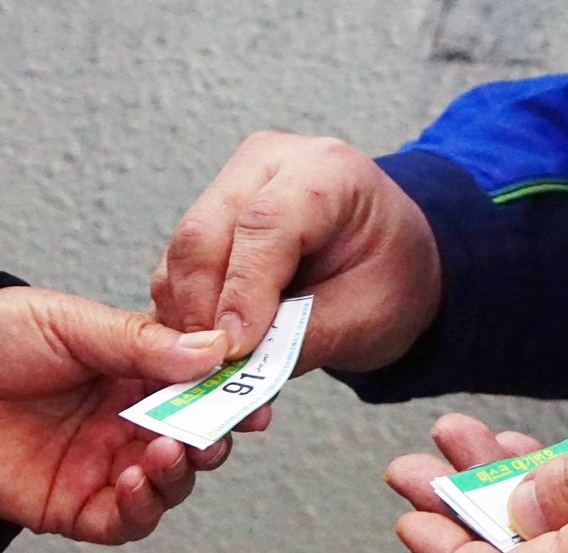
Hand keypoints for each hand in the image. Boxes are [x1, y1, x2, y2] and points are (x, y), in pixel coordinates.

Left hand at [0, 286, 243, 544]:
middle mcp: (121, 419)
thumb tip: (212, 350)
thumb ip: (140, 344)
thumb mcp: (71, 324)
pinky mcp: (70, 504)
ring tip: (167, 449)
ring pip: (167, 483)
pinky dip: (142, 506)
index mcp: (129, 371)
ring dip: (179, 471)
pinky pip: (123, 518)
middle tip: (218, 427)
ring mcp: (98, 463)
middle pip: (192, 438)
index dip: (229, 391)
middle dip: (212, 436)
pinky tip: (138, 478)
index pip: (197, 387)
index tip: (256, 391)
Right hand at [151, 130, 440, 373]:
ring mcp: (230, 189)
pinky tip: (208, 351)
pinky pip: (176, 272)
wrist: (390, 258)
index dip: (242, 290)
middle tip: (213, 371)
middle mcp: (266, 166)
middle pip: (203, 234)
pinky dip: (185, 318)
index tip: (233, 349)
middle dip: (201, 311)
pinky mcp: (208, 222)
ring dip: (187, 321)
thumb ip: (304, 336)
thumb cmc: (391, 275)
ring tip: (215, 370)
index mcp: (325, 170)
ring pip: (180, 258)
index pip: (264, 222)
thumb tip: (238, 363)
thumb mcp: (369, 313)